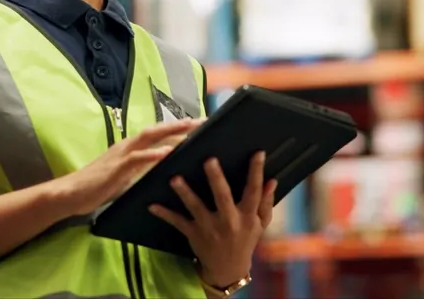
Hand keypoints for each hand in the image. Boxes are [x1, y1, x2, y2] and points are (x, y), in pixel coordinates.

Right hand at [58, 119, 202, 215]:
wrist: (71, 194)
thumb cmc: (98, 186)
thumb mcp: (125, 176)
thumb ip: (142, 169)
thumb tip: (162, 168)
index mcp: (130, 147)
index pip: (158, 133)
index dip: (178, 128)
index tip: (199, 125)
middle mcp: (128, 145)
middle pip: (158, 130)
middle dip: (182, 125)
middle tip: (205, 121)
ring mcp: (121, 154)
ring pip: (150, 138)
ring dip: (171, 132)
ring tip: (191, 128)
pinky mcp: (116, 167)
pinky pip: (137, 158)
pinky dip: (153, 154)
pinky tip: (167, 153)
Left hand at [149, 151, 276, 287]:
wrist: (227, 269)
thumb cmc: (244, 240)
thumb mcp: (260, 224)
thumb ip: (266, 202)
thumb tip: (272, 180)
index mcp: (247, 216)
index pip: (254, 191)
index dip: (256, 172)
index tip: (257, 153)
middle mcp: (228, 221)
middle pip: (222, 196)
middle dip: (215, 178)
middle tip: (209, 160)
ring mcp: (209, 228)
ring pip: (196, 207)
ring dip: (185, 192)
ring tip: (175, 178)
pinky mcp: (193, 233)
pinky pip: (177, 222)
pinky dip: (164, 214)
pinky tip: (152, 205)